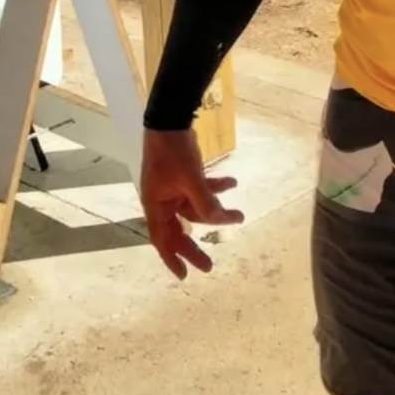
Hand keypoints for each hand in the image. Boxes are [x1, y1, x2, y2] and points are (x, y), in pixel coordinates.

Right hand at [141, 128, 243, 278]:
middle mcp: (162, 201)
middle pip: (179, 229)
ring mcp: (172, 188)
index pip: (162, 240)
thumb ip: (205, 202)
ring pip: (194, 208)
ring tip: (239, 215)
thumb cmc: (174, 151)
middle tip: (210, 265)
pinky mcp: (182, 176)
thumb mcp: (191, 179)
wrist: (170, 118)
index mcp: (156, 206)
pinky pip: (199, 189)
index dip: (172, 259)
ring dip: (215, 210)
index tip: (184, 276)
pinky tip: (232, 183)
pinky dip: (214, 188)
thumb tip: (218, 221)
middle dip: (195, 245)